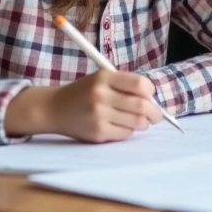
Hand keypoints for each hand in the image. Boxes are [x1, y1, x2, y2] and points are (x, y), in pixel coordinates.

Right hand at [6, 70, 163, 141]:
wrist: (54, 108)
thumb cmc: (84, 93)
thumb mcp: (101, 79)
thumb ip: (125, 85)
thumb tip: (153, 100)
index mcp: (104, 77)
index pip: (140, 84)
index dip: (150, 91)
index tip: (150, 96)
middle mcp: (101, 95)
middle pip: (142, 106)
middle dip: (155, 113)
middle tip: (156, 116)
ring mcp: (99, 115)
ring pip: (137, 122)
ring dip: (143, 123)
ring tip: (140, 121)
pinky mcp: (97, 132)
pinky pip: (125, 134)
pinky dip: (129, 131)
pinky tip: (122, 126)